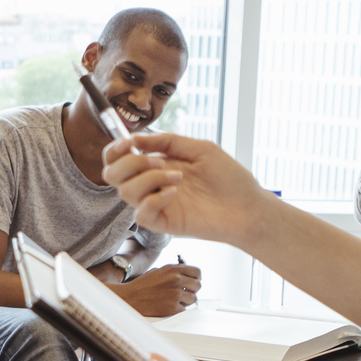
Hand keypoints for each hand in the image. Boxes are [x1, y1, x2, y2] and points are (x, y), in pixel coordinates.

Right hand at [101, 132, 277, 246]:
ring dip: (149, 178)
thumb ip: (168, 141)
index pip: (119, 158)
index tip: (128, 142)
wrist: (249, 207)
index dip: (114, 150)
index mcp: (156, 164)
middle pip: (112, 175)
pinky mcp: (163, 223)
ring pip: (125, 192)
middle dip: (129, 162)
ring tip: (177, 177)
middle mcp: (151, 184)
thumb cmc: (229, 178)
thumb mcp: (200, 148)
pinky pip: (141, 214)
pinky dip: (154, 199)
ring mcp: (156, 204)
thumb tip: (136, 138)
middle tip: (158, 161)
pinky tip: (175, 193)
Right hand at [114, 262, 201, 316]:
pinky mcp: (173, 307)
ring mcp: (175, 294)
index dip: (196, 278)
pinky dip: (178, 310)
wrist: (130, 298)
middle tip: (184, 293)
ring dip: (186, 301)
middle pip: (198, 286)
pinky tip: (167, 306)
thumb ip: (174, 272)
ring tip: (174, 300)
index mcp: (173, 269)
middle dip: (192, 290)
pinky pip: (184, 310)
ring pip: (193, 299)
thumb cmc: (142, 286)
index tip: (193, 283)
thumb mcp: (158, 271)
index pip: (197, 272)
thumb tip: (188, 276)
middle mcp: (176, 280)